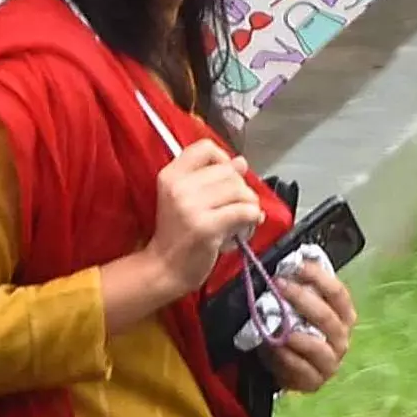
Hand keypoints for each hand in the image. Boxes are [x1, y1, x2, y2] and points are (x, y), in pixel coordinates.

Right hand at [145, 143, 265, 295]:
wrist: (164, 268)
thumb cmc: (177, 234)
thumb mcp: (184, 198)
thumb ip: (210, 178)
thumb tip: (240, 162)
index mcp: (170, 175)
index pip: (205, 148)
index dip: (223, 159)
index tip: (225, 177)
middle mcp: (178, 186)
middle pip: (229, 171)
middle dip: (241, 189)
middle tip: (235, 207)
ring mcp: (191, 206)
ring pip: (241, 191)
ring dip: (249, 205)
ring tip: (240, 219)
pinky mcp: (206, 226)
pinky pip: (245, 211)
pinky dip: (252, 219)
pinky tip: (244, 228)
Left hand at [260, 259, 355, 393]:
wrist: (284, 367)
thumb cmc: (293, 330)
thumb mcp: (296, 308)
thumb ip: (298, 288)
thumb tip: (286, 260)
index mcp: (342, 316)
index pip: (338, 294)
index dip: (319, 278)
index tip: (296, 266)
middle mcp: (340, 339)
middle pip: (327, 317)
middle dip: (302, 299)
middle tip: (279, 285)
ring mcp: (329, 363)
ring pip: (317, 347)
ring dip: (294, 333)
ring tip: (275, 323)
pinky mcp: (314, 382)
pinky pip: (301, 370)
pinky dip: (285, 357)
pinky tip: (271, 347)